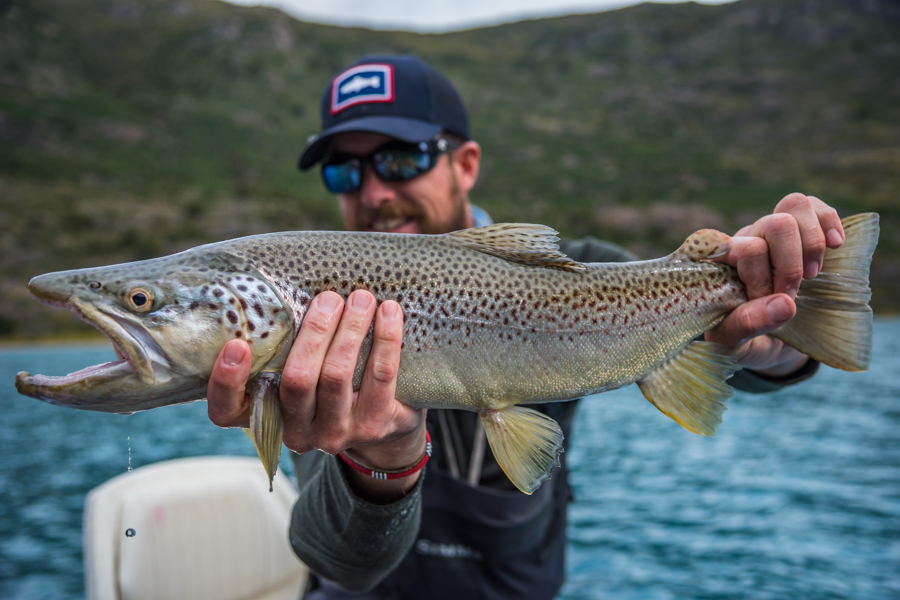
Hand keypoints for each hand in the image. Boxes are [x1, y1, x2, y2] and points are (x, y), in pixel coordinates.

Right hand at [207, 290, 425, 500]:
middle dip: (314, 332)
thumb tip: (285, 286)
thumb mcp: (302, 374)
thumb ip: (284, 346)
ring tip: (361, 298)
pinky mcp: (374, 426)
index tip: (237, 344)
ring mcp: (336, 434)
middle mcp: (297, 432)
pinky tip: (389, 312)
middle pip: (297, 380)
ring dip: (351, 330)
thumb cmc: (331, 385)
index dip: (226, 382)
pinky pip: (380, 376)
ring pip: (337, 376)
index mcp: (266, 416)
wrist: (386, 429)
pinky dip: (386, 338)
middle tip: (329, 298)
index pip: (226, 412)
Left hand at [705, 193, 844, 375]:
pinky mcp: (798, 233)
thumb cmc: (742, 342)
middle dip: (791, 264)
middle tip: (791, 293)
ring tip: (811, 274)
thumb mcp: (734, 344)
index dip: (762, 278)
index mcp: (719, 264)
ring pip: (795, 205)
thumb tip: (785, 304)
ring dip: (811, 243)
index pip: (746, 249)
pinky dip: (829, 221)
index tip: (766, 303)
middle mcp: (742, 241)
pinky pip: (814, 206)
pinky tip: (835, 245)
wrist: (763, 343)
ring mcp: (770, 233)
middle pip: (774, 223)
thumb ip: (747, 325)